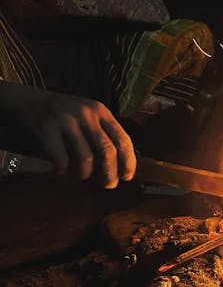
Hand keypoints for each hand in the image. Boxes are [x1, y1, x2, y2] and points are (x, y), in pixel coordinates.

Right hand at [0, 82, 135, 187]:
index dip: (128, 161)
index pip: (123, 139)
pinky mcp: (48, 129)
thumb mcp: (89, 116)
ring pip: (86, 157)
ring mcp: (67, 120)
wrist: (29, 101)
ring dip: (86, 173)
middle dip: (110, 173)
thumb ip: (103, 134)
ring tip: (83, 176)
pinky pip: (62, 159)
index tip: (127, 176)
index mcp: (101, 112)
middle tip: (109, 185)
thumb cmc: (64, 115)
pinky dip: (64, 170)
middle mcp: (87, 114)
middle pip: (107, 150)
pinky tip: (63, 171)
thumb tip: (121, 165)